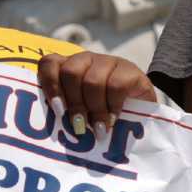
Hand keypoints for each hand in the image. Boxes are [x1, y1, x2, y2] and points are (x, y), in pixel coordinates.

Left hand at [38, 52, 156, 139]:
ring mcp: (108, 62)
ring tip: (98, 130)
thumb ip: (67, 114)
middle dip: (74, 103)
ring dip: (94, 109)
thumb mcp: (82, 113)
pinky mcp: (129, 70)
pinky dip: (112, 106)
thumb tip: (53, 130)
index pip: (49, 63)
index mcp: (68, 68)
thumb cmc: (102, 116)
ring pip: (92, 80)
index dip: (50, 85)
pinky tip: (113, 120)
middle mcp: (86, 60)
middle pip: (70, 72)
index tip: (58, 111)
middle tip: (80, 126)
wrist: (142, 113)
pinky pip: (116, 86)